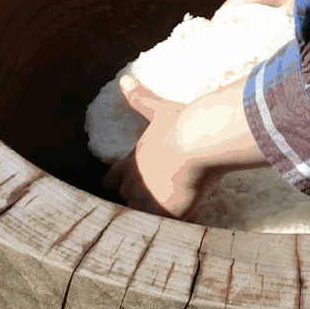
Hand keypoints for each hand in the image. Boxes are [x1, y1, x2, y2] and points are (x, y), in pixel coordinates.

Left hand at [104, 76, 264, 217]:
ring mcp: (149, 201)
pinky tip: (180, 226)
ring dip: (150, 217)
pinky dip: (171, 227)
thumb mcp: (158, 110)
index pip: (111, 179)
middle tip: (146, 203)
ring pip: (140, 217)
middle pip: (123, 201)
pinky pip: (164, 228)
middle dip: (132, 202)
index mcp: (131, 161)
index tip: (122, 184)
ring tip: (160, 221)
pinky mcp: (167, 214)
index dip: (116, 182)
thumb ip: (140, 99)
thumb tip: (124, 80)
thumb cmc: (180, 125)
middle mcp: (135, 184)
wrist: (199, 142)